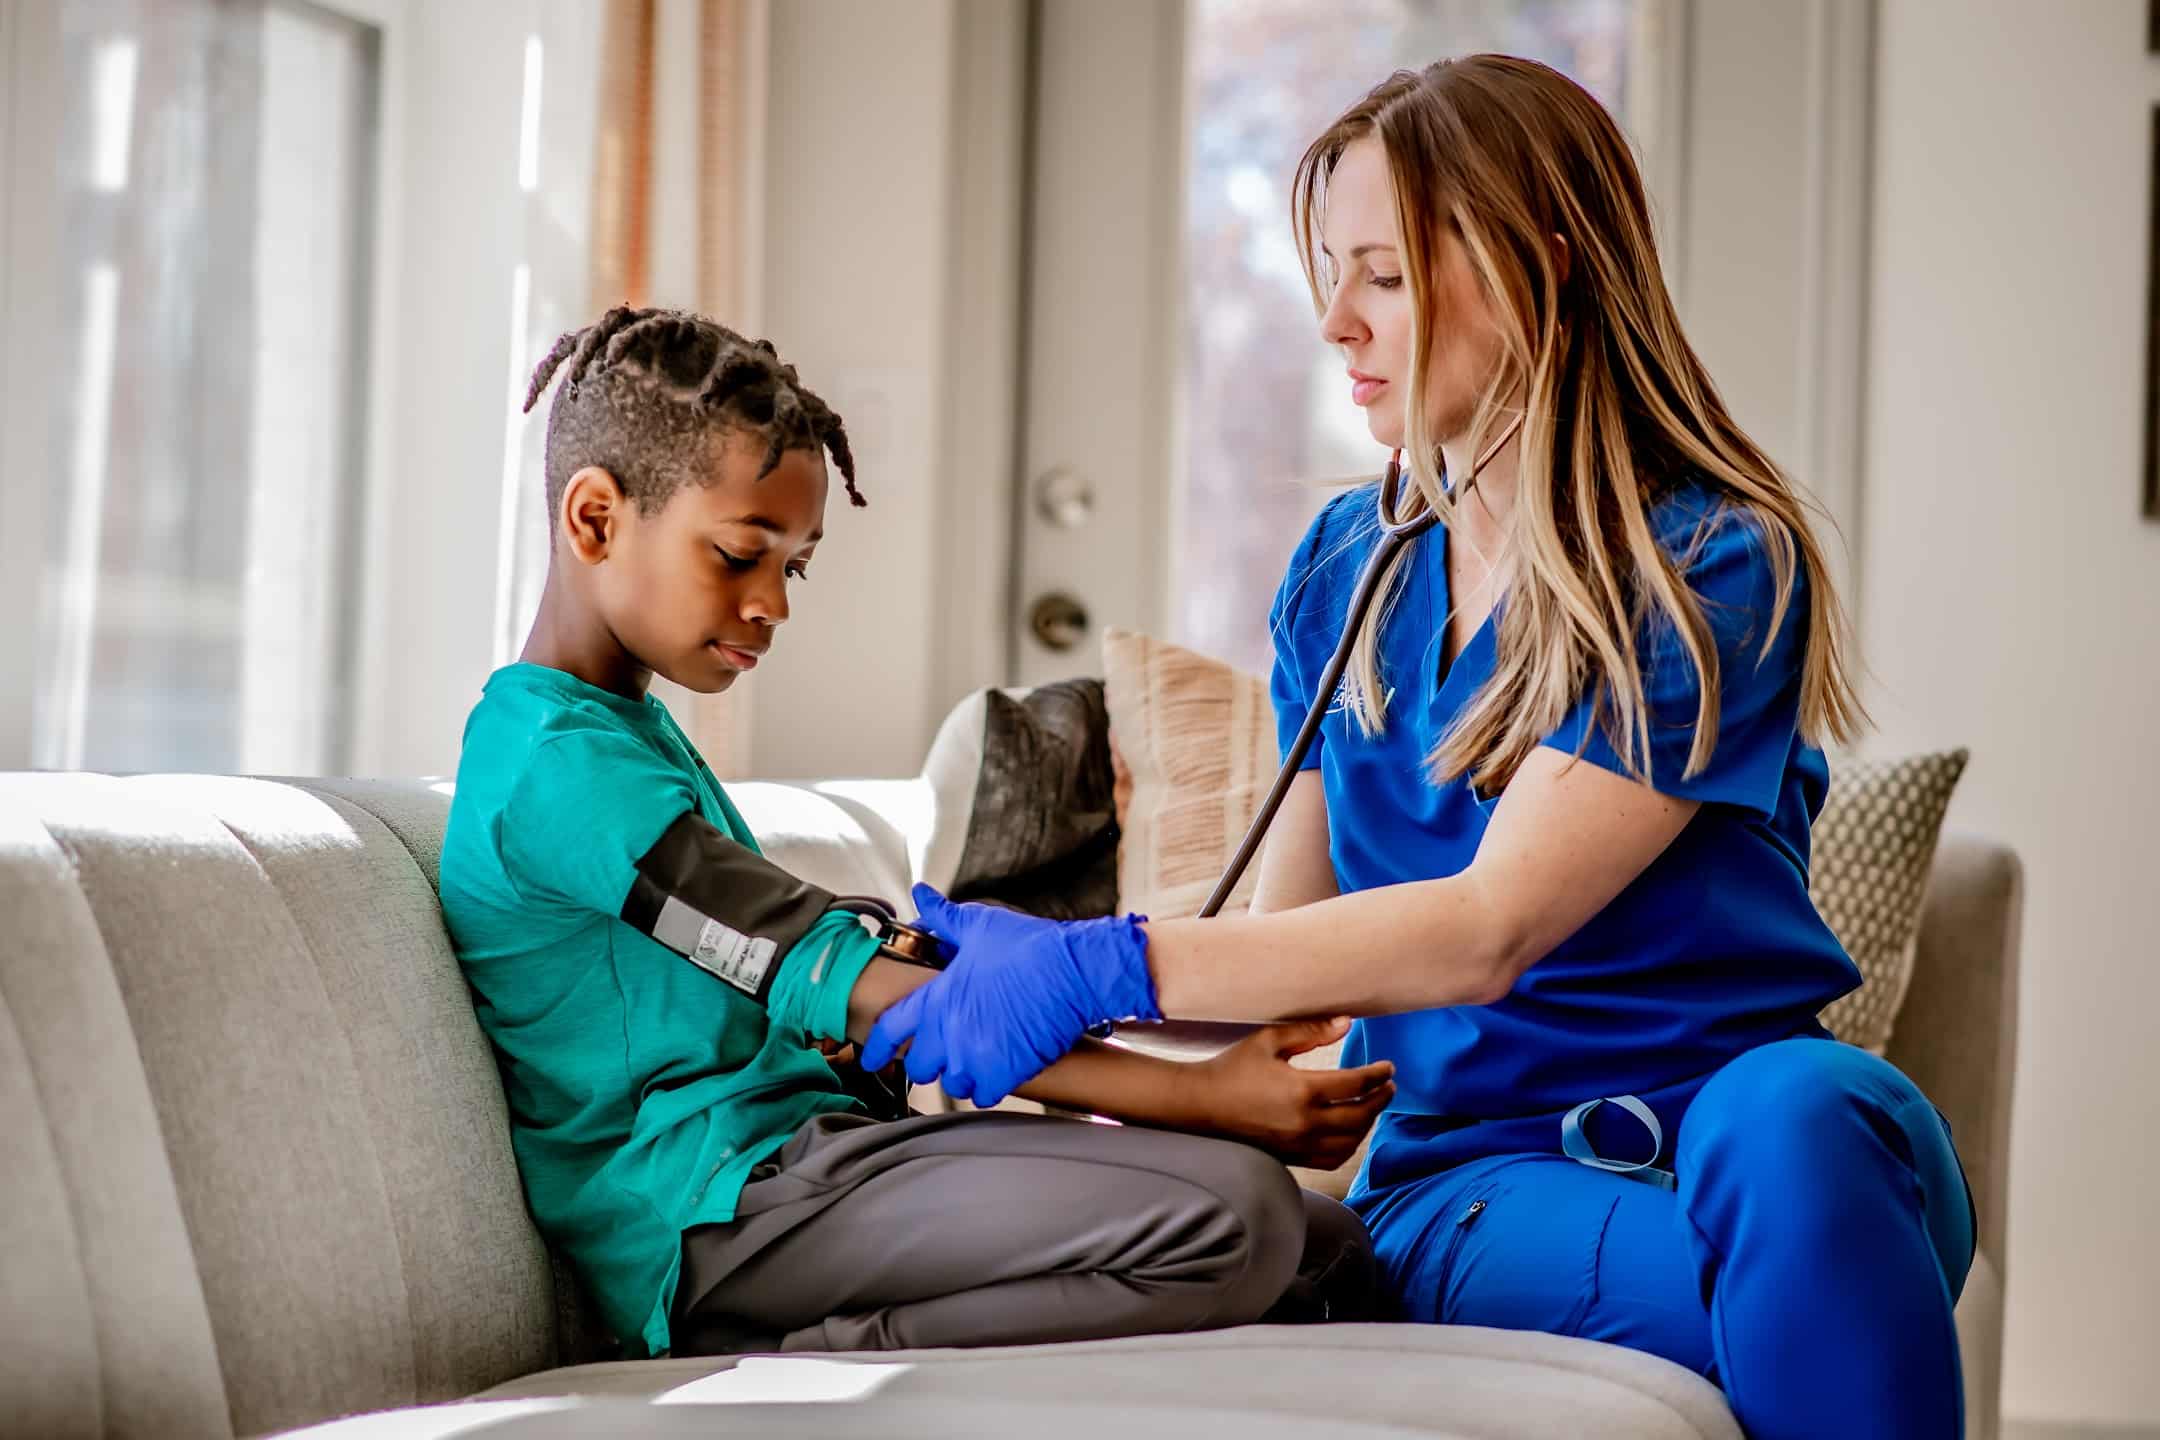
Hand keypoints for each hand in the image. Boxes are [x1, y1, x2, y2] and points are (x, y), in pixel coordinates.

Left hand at [862, 885, 1159, 1106]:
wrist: (1073, 972)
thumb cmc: (1029, 948)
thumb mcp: (979, 925)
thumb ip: (944, 917)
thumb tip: (922, 895)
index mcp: (938, 998)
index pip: (890, 1029)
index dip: (876, 1047)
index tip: (871, 1057)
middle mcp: (950, 1033)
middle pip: (919, 1066)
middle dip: (927, 1060)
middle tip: (940, 1052)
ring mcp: (977, 1058)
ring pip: (951, 1085)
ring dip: (958, 1076)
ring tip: (971, 1061)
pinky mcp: (1006, 1074)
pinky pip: (983, 1096)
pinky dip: (986, 1088)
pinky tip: (995, 1074)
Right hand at [1186, 1018, 1393, 1170]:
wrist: (1200, 1104)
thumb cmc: (1233, 1068)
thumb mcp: (1269, 1041)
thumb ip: (1311, 1031)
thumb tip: (1347, 1023)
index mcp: (1302, 1089)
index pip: (1355, 1084)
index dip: (1378, 1074)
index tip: (1388, 1067)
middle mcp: (1305, 1122)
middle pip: (1360, 1115)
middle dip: (1380, 1099)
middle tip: (1388, 1086)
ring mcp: (1299, 1144)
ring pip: (1351, 1141)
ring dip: (1368, 1123)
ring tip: (1372, 1106)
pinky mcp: (1292, 1157)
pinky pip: (1332, 1158)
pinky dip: (1349, 1146)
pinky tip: (1350, 1132)